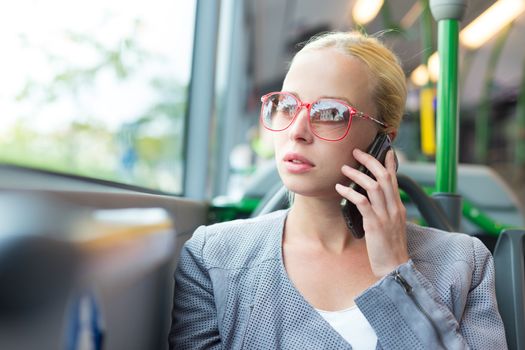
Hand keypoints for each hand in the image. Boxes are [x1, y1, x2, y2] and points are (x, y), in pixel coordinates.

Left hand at [335, 148, 408, 276]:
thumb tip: (372, 200)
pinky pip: (362, 202)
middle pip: (384, 176)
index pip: (395, 179)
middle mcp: (394, 208)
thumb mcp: (391, 225)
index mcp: (398, 207)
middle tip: (356, 152)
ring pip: (373, 186)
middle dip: (370, 161)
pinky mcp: (375, 224)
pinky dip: (350, 192)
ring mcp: (385, 216)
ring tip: (344, 168)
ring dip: (357, 174)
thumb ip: (385, 210)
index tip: (385, 150)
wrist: (394, 268)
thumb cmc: (389, 248)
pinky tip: (340, 188)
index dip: (389, 163)